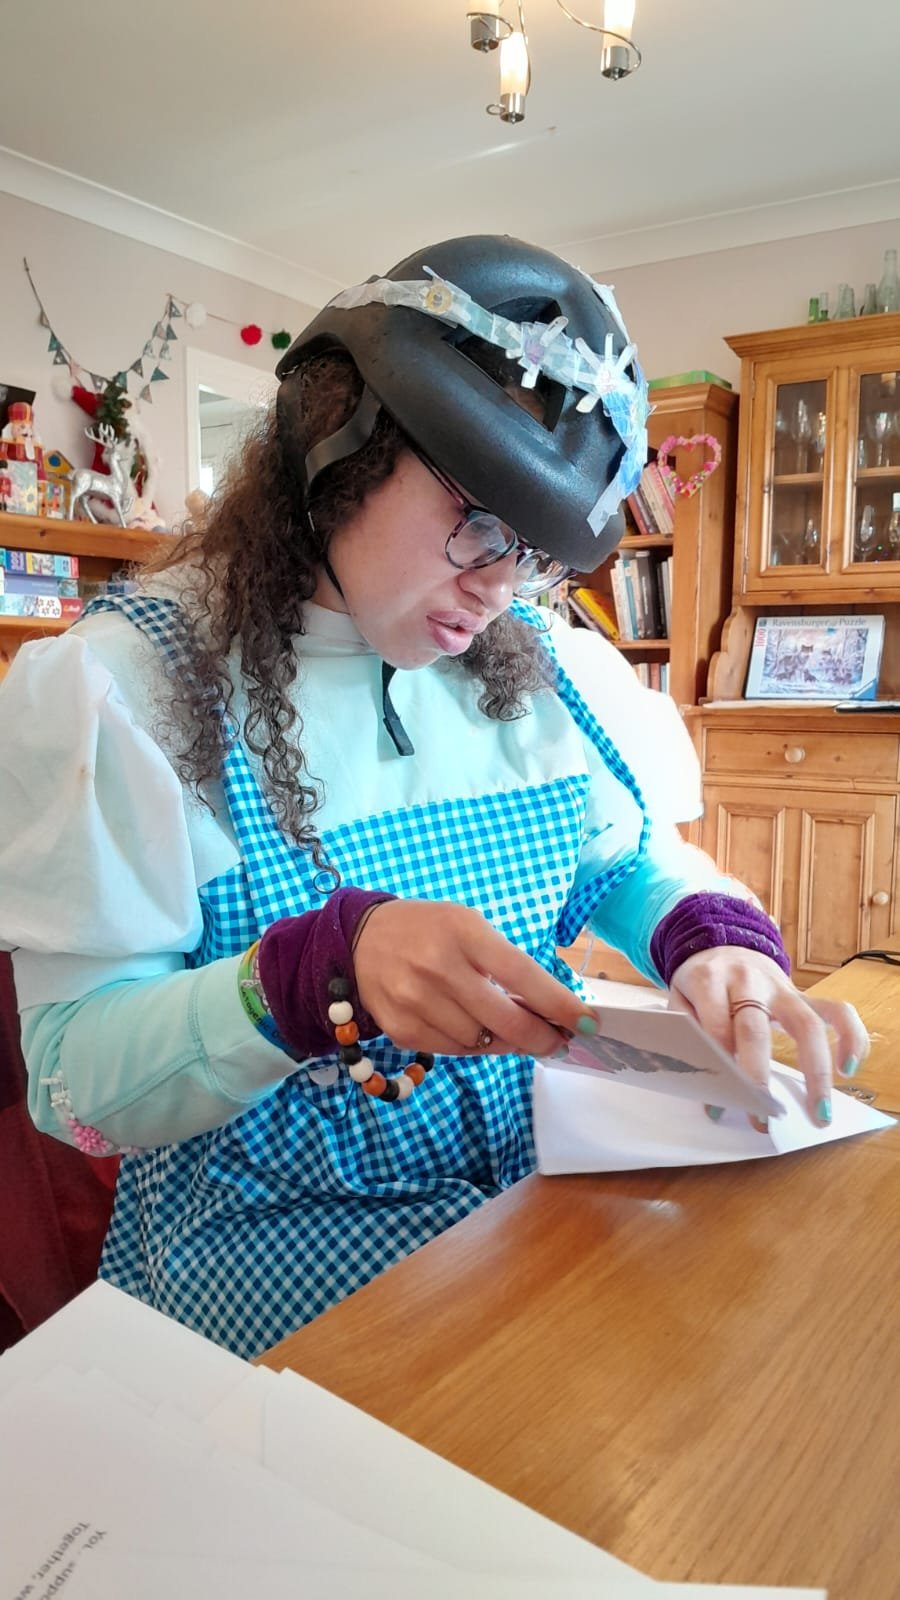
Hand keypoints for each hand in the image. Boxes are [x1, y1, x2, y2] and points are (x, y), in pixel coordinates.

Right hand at [353, 898, 595, 1058]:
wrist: (359, 939)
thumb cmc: (429, 930)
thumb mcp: (469, 927)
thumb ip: (505, 965)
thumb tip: (546, 1012)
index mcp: (463, 932)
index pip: (523, 975)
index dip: (559, 1005)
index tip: (588, 1023)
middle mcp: (437, 967)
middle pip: (505, 1020)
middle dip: (542, 1038)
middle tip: (559, 1043)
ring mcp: (415, 1001)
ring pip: (481, 1043)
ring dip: (508, 1043)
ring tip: (518, 1034)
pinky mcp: (400, 1029)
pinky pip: (453, 1051)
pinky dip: (474, 1046)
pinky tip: (480, 1032)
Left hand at [669, 946, 869, 1129]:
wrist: (720, 944)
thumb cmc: (699, 983)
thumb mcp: (679, 998)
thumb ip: (686, 1029)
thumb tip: (700, 1074)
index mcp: (710, 981)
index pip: (716, 1028)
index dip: (718, 1068)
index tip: (717, 1106)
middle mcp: (749, 981)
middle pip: (756, 1029)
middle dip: (759, 1076)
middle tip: (762, 1117)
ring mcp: (781, 987)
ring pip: (806, 1023)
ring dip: (815, 1070)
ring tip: (819, 1110)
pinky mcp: (804, 994)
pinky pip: (837, 1010)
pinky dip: (851, 1037)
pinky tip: (848, 1068)